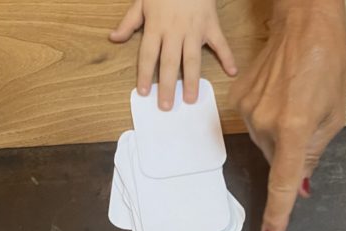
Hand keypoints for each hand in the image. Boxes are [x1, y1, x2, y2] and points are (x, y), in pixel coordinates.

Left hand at [110, 0, 236, 109]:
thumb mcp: (142, 1)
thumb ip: (129, 22)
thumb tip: (114, 38)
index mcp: (156, 27)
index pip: (148, 55)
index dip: (144, 74)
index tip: (143, 92)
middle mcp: (174, 32)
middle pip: (170, 63)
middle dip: (167, 86)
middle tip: (167, 106)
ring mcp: (194, 30)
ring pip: (192, 59)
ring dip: (192, 80)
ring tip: (191, 99)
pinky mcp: (211, 25)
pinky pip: (220, 44)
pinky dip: (227, 57)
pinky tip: (232, 72)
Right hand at [229, 0, 345, 230]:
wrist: (303, 24)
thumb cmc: (327, 66)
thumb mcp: (333, 116)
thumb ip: (313, 155)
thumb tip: (298, 187)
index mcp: (294, 128)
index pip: (282, 182)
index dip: (278, 213)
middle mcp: (265, 122)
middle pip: (275, 159)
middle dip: (290, 153)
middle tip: (307, 123)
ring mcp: (247, 110)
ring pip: (264, 143)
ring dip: (280, 134)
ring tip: (295, 102)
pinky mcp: (238, 100)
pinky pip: (255, 125)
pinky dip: (269, 120)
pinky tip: (281, 96)